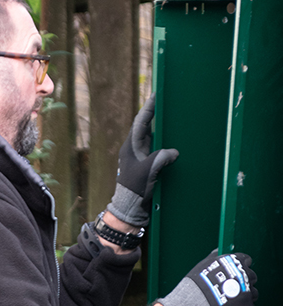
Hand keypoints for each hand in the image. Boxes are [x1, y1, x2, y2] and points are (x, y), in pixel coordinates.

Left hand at [107, 93, 177, 226]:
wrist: (130, 209)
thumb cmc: (134, 190)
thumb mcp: (148, 172)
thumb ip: (160, 158)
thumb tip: (174, 151)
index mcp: (131, 147)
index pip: (141, 123)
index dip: (149, 108)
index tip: (156, 95)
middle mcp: (135, 150)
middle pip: (146, 127)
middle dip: (155, 114)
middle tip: (166, 101)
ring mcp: (140, 158)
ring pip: (152, 138)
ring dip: (161, 129)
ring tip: (172, 117)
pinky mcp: (147, 166)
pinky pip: (157, 150)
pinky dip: (165, 144)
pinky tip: (175, 141)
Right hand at [158, 251, 257, 305]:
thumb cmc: (197, 285)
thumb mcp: (204, 265)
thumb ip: (215, 257)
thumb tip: (219, 251)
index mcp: (234, 262)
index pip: (246, 259)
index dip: (241, 265)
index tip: (236, 270)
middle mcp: (244, 275)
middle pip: (251, 276)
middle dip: (244, 281)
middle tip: (231, 286)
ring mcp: (248, 292)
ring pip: (253, 292)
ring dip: (244, 295)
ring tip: (229, 299)